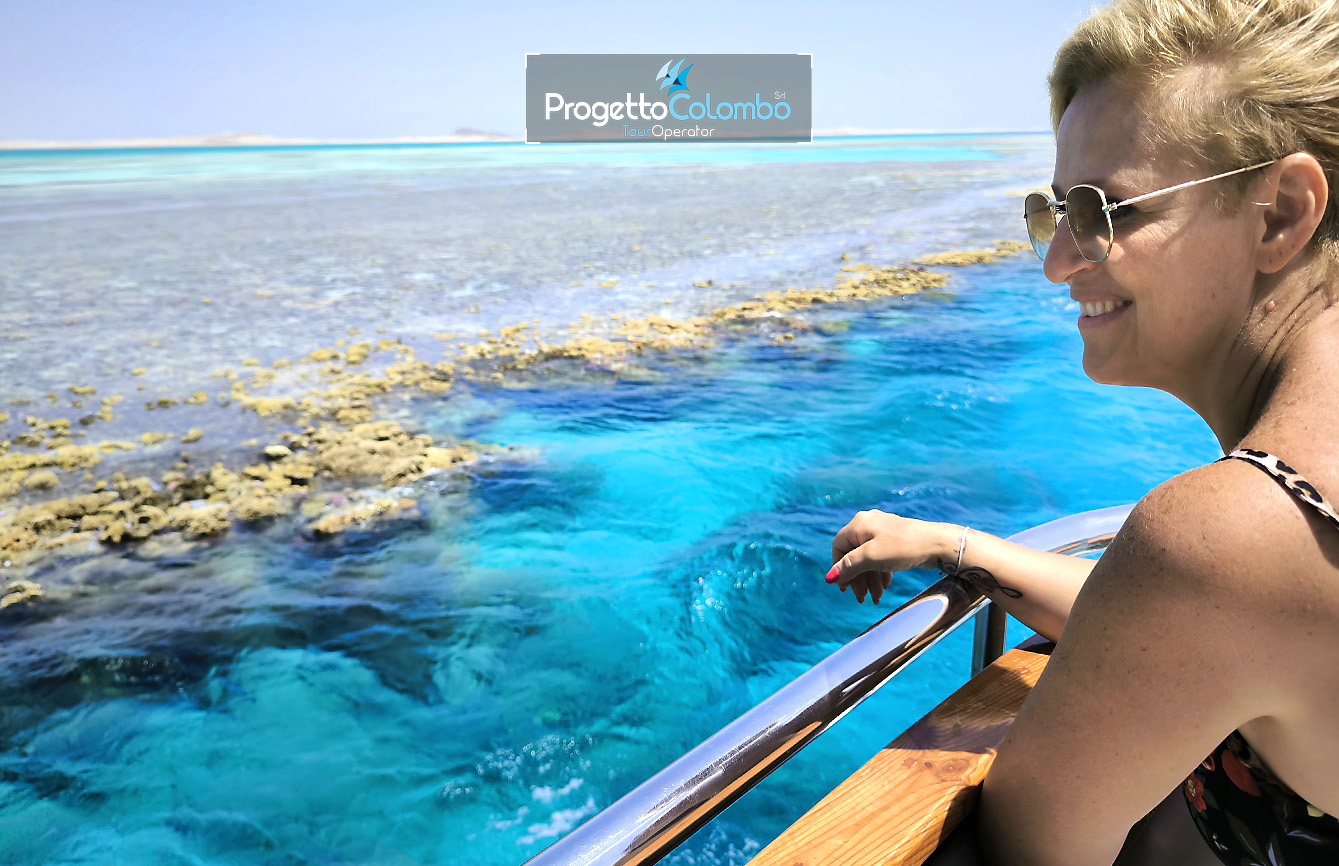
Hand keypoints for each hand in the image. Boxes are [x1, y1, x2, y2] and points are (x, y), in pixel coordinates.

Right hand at [827, 510, 952, 604]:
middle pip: (853, 555)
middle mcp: (868, 525)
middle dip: (857, 578)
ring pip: (868, 559)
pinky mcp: (895, 541)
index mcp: (859, 524)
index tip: (843, 588)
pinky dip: (880, 573)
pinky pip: (880, 558)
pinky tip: (886, 586)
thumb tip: (829, 578)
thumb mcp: (872, 558)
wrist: (938, 544)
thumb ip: (849, 567)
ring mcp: (883, 532)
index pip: (838, 547)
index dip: (838, 568)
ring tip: (876, 597)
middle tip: (861, 598)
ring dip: (869, 579)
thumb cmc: (903, 547)